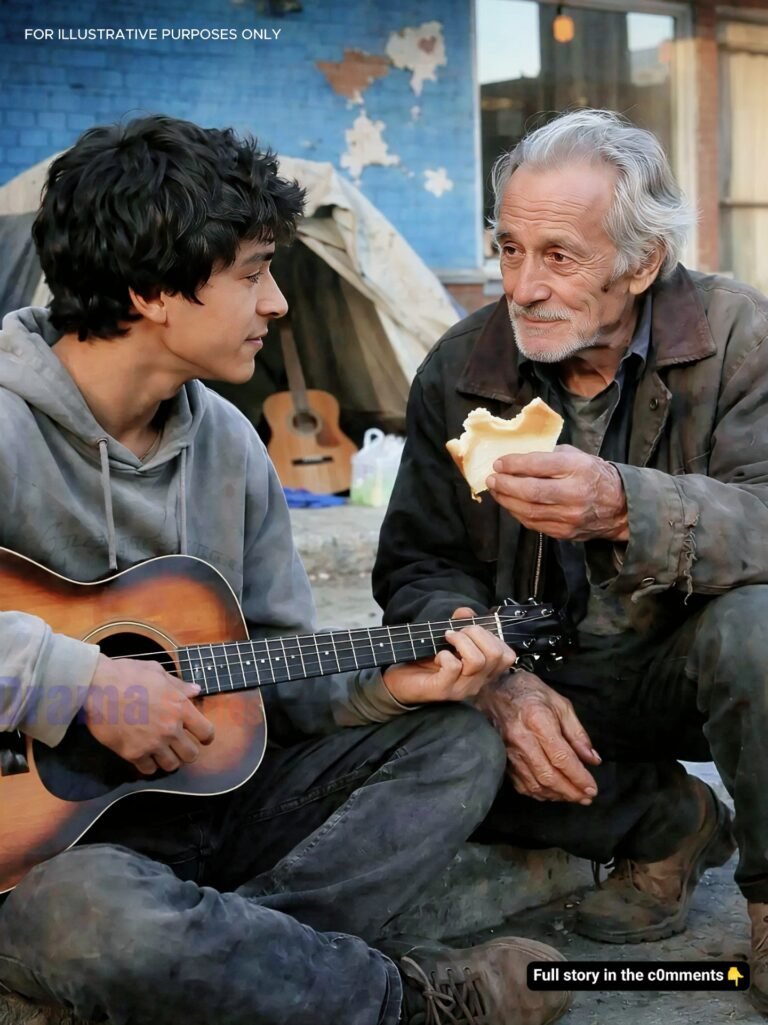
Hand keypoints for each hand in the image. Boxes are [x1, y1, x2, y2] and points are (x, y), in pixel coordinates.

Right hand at [83, 654, 214, 774]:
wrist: (96, 686)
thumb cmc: (128, 674)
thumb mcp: (158, 672)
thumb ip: (179, 685)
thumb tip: (196, 690)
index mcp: (180, 707)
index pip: (206, 732)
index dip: (206, 737)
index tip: (201, 738)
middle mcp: (170, 728)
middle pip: (191, 755)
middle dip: (187, 751)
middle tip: (179, 746)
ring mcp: (152, 743)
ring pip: (172, 766)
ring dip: (169, 760)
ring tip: (162, 752)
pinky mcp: (133, 754)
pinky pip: (149, 770)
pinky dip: (149, 765)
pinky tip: (145, 756)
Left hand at [382, 606, 515, 704]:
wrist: (399, 683)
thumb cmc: (425, 661)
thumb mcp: (447, 640)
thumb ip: (460, 624)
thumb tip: (467, 612)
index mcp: (483, 672)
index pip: (508, 656)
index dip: (494, 637)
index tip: (472, 631)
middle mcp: (477, 682)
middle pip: (497, 655)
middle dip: (477, 634)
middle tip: (457, 632)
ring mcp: (461, 688)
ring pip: (477, 661)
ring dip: (461, 641)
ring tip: (447, 638)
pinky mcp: (443, 690)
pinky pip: (454, 668)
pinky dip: (445, 655)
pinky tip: (437, 655)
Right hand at [475, 670, 600, 802]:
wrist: (490, 690)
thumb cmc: (528, 692)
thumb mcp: (559, 703)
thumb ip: (577, 733)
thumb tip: (593, 759)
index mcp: (538, 720)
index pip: (562, 758)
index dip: (579, 777)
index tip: (592, 789)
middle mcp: (521, 739)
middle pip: (549, 775)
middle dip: (571, 791)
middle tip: (587, 798)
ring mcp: (508, 751)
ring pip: (535, 784)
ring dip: (556, 795)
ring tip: (573, 796)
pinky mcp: (502, 759)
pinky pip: (521, 784)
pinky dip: (538, 793)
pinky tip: (551, 793)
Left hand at [486, 445, 628, 541]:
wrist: (621, 508)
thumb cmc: (595, 475)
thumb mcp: (579, 456)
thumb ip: (551, 456)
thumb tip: (520, 458)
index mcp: (578, 468)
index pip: (539, 465)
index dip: (514, 464)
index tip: (498, 463)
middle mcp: (574, 493)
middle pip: (531, 491)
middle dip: (505, 484)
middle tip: (491, 479)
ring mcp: (569, 516)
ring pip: (529, 511)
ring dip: (507, 501)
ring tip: (496, 491)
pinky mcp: (564, 532)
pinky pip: (534, 524)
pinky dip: (518, 513)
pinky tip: (510, 504)